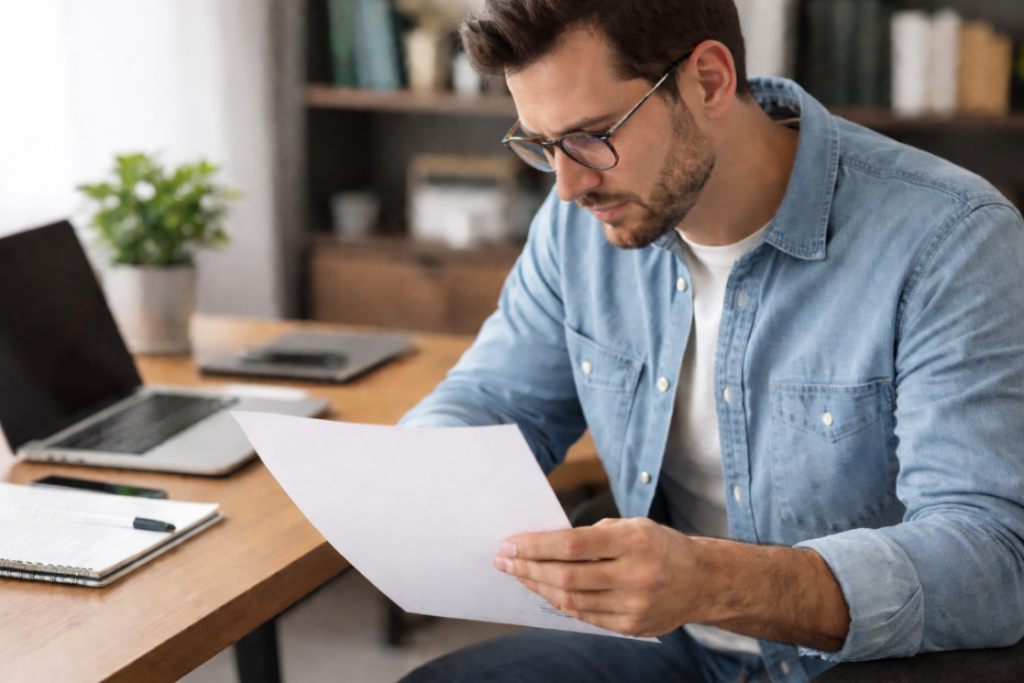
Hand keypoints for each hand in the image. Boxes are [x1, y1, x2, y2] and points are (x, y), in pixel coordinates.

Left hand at [492, 517, 851, 649]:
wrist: (704, 581)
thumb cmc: (660, 545)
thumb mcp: (633, 525)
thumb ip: (593, 535)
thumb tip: (544, 543)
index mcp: (634, 541)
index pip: (572, 545)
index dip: (535, 546)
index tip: (509, 543)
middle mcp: (636, 575)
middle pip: (567, 576)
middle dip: (528, 568)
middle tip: (503, 560)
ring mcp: (635, 605)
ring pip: (572, 601)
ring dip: (539, 587)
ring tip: (519, 574)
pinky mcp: (632, 626)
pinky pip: (586, 617)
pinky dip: (561, 603)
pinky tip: (546, 590)